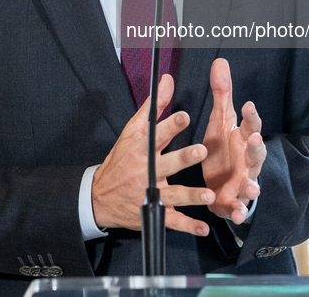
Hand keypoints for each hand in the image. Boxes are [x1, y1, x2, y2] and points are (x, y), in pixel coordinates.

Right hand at [92, 74, 215, 235]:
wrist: (100, 195)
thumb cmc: (121, 158)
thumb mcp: (132, 130)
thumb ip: (153, 106)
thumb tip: (167, 80)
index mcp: (141, 149)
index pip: (156, 134)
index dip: (170, 125)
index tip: (183, 116)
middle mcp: (146, 171)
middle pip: (167, 163)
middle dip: (184, 157)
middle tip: (201, 150)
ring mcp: (150, 194)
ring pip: (173, 194)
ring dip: (191, 195)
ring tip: (208, 194)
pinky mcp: (154, 212)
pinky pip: (172, 221)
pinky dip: (188, 226)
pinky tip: (203, 228)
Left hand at [202, 58, 265, 224]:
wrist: (222, 181)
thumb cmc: (224, 146)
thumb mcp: (220, 120)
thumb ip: (222, 94)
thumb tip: (220, 61)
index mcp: (243, 138)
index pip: (251, 124)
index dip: (250, 115)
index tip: (247, 104)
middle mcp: (247, 160)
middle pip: (256, 154)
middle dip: (257, 147)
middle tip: (254, 139)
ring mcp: (243, 181)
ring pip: (252, 183)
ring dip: (252, 185)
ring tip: (252, 186)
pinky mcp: (233, 201)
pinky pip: (238, 207)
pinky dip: (239, 211)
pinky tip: (236, 214)